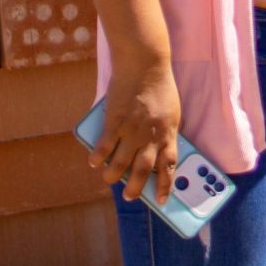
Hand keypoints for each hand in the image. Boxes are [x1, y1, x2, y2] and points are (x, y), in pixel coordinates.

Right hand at [90, 55, 181, 206]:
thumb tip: (154, 154)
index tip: (164, 201)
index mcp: (169, 132)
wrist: (145, 64)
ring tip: (110, 180)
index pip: (170, 166)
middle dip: (137, 188)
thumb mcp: (171, 112)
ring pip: (121, 163)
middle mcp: (151, 134)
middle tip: (130, 197)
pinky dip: (98, 158)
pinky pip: (104, 146)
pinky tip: (94, 163)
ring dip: (114, 176)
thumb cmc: (160, 87)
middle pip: (144, 170)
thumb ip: (164, 132)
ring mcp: (132, 129)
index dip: (167, 185)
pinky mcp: (115, 121)